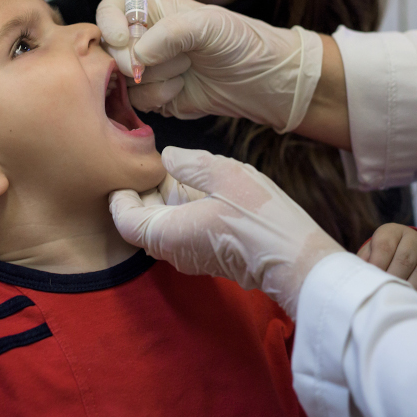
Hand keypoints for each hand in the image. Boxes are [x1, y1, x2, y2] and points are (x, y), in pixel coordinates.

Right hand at [96, 0, 322, 132]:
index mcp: (155, 8)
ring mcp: (149, 68)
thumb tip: (137, 53)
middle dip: (134, 60)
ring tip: (185, 70)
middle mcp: (147, 36)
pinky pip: (136, 100)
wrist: (264, 82)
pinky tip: (181, 90)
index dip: (109, 23)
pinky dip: (156, 98)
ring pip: (122, 78)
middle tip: (167, 62)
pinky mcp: (155, 95)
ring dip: (152, 79)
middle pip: (111, 48)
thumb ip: (171, 32)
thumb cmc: (244, 42)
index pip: (112, 7)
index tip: (124, 40)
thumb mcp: (211, 26)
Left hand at [110, 147, 343, 318]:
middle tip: (148, 164)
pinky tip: (199, 188)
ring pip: (163, 227)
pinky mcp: (209, 256)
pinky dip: (181, 210)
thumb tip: (168, 158)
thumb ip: (189, 164)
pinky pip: (182, 232)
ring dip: (163, 201)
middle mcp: (174, 250)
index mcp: (168, 233)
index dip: (120, 196)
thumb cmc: (260, 217)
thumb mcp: (223, 174)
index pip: (125, 219)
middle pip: (142, 223)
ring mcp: (192, 256)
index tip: (125, 172)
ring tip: (174, 171)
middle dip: (142, 194)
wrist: (295, 259)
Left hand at [358, 223, 416, 302]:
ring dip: (410, 290)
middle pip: (405, 259)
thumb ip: (364, 263)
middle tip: (385, 295)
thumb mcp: (371, 254)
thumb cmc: (383, 259)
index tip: (371, 282)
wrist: (410, 256)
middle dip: (394, 280)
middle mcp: (415, 239)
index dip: (377, 265)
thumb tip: (357, 279)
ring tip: (399, 302)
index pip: (385, 245)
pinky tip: (415, 304)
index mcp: (393, 232)